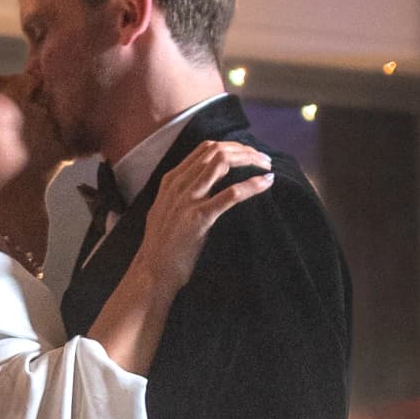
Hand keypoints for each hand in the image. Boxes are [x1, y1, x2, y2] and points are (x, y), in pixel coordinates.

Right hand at [121, 142, 273, 300]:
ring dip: (249, 161)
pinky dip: (252, 185)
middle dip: (245, 151)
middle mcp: (179, 185)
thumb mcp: (168, 210)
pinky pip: (231, 194)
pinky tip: (266, 182)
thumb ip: (183, 193)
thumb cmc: (163, 246)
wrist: (153, 272)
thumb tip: (206, 185)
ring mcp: (187, 200)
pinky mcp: (199, 218)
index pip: (205, 148)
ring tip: (267, 167)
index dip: (232, 146)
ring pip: (222, 162)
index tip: (249, 155)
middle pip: (216, 151)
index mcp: (172, 180)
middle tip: (264, 160)